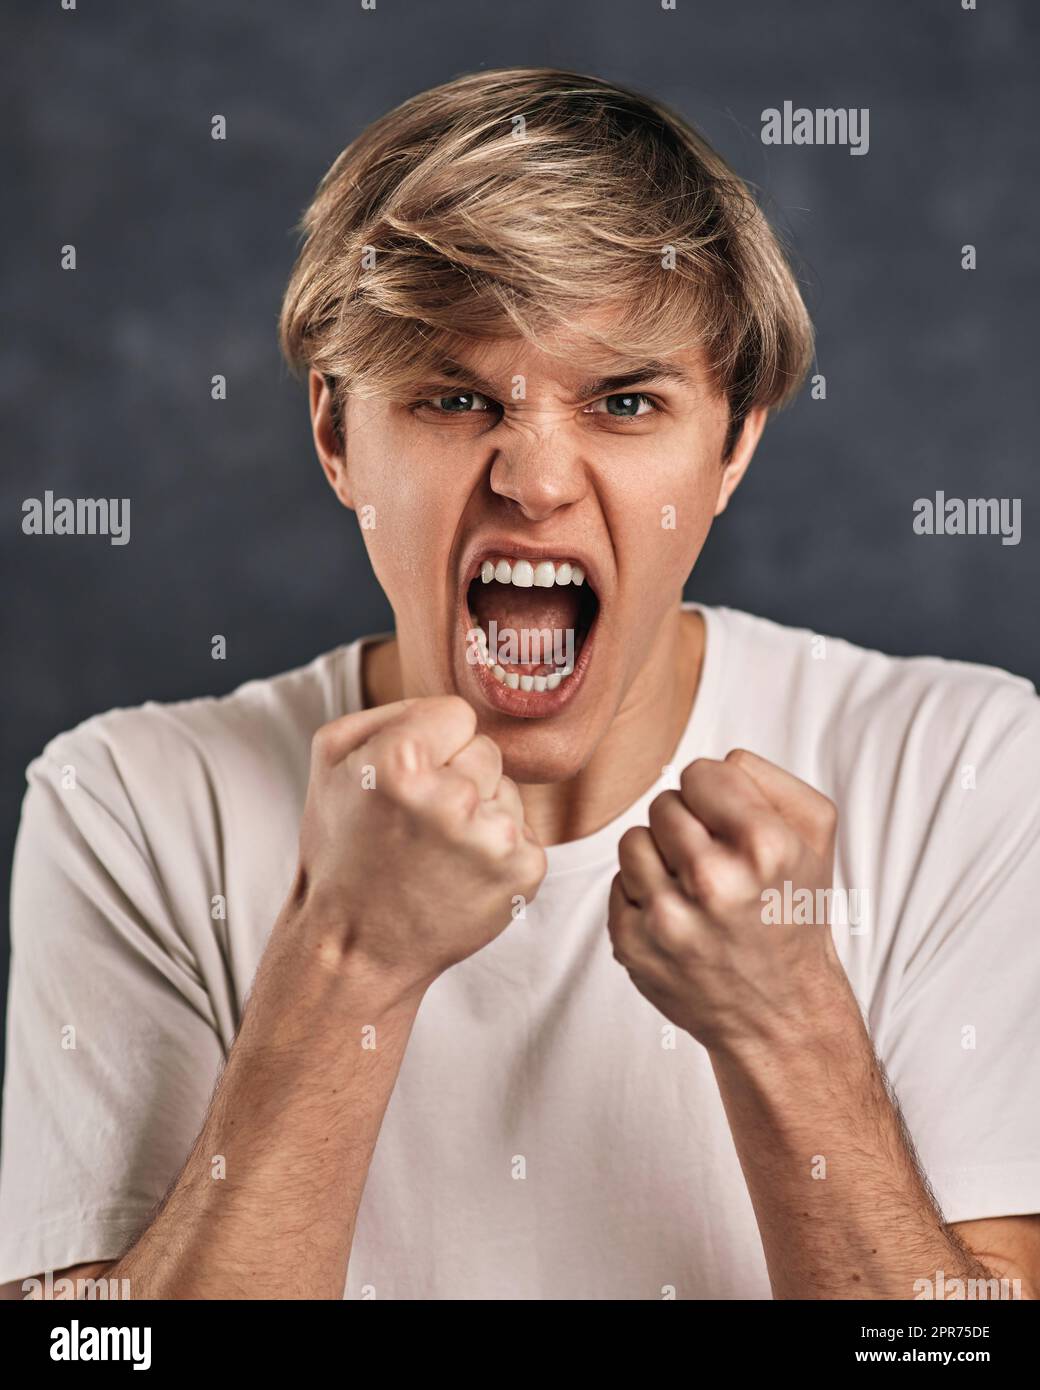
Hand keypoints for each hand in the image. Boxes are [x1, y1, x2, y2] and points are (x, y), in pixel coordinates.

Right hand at [290, 695, 546, 993]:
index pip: (456, 712)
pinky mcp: (524, 873)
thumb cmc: (343, 848)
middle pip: (485, 750)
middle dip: (456, 777)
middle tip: (415, 823)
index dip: (430, 743)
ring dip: (479, 814)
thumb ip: (393, 711)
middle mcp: (454, 800)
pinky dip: (497, 851)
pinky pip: (523, 831)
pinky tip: (460, 875)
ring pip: (506, 791)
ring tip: (435, 852)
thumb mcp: (332, 758)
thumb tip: (452, 709)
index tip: (405, 779)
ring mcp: (494, 840)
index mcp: (401, 763)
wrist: (356, 946)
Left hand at [608, 748, 847, 1053]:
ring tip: (693, 886)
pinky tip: (678, 916)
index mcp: (763, 847)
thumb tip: (716, 762)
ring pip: (633, 839)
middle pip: (664, 804)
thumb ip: (767, 778)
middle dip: (688, 825)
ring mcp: (667, 917)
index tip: (730, 825)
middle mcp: (713, 882)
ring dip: (660, 856)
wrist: (779, 1012)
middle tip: (716, 862)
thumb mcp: (815, 836)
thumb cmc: (793, 915)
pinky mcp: (632, 944)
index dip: (716, 794)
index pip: (700, 772)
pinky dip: (643, 894)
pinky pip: (617, 882)